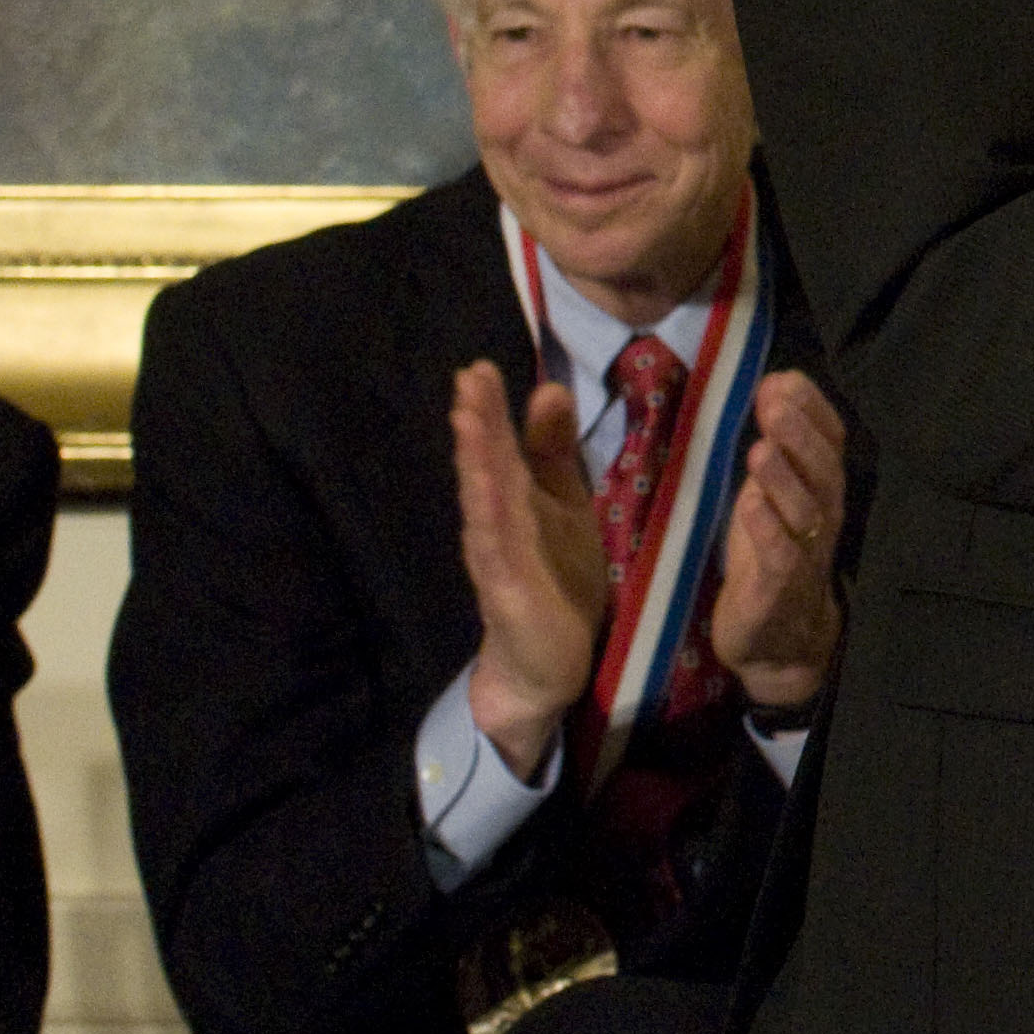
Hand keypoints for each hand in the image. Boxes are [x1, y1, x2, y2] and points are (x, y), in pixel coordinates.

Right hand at [451, 360, 607, 780]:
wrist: (548, 665)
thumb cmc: (555, 579)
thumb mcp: (564, 504)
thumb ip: (554, 452)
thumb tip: (548, 387)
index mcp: (513, 501)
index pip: (498, 448)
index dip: (490, 409)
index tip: (479, 368)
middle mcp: (497, 524)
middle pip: (485, 466)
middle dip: (478, 423)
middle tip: (469, 378)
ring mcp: (498, 558)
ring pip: (485, 501)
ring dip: (477, 461)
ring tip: (469, 418)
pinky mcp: (507, 592)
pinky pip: (497, 550)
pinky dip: (490, 519)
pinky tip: (484, 492)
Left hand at [707, 370, 848, 711]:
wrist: (776, 639)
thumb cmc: (770, 554)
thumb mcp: (771, 494)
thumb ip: (776, 446)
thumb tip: (774, 384)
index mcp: (823, 488)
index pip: (832, 441)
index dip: (812, 409)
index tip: (783, 379)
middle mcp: (825, 516)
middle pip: (823, 470)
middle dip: (800, 434)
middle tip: (775, 404)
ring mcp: (806, 553)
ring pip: (804, 511)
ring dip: (783, 478)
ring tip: (761, 447)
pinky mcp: (780, 589)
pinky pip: (781, 557)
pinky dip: (767, 530)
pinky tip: (749, 505)